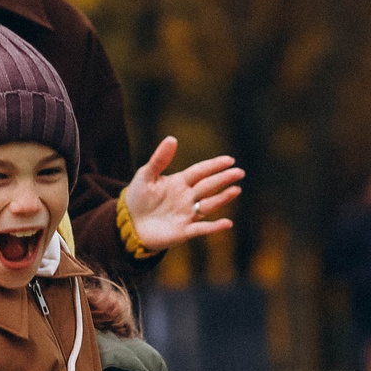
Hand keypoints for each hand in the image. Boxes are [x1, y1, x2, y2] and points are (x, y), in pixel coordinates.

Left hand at [121, 137, 241, 250]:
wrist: (130, 223)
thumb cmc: (138, 198)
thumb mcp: (145, 176)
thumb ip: (159, 159)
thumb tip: (172, 138)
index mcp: (180, 182)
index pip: (201, 171)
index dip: (214, 165)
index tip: (229, 160)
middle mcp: (188, 197)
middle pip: (208, 186)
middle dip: (223, 179)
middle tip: (239, 172)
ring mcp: (188, 214)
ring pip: (209, 204)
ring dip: (222, 198)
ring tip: (236, 190)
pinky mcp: (184, 231)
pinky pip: (202, 229)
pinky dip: (214, 227)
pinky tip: (227, 223)